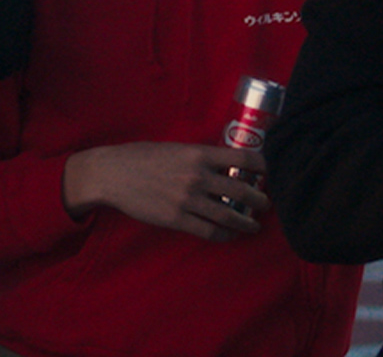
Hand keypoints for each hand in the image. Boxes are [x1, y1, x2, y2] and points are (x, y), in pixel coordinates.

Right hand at [63, 142, 267, 241]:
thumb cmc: (143, 157)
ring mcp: (187, 200)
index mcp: (199, 154)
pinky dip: (224, 236)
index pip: (243, 157)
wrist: (113, 174)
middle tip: (266, 204)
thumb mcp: (176, 148)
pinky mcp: (176, 219)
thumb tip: (225, 165)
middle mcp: (197, 176)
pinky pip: (208, 232)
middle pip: (242, 190)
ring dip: (247, 222)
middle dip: (259, 199)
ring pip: (229, 216)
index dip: (262, 165)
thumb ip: (200, 156)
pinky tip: (230, 235)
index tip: (269, 171)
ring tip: (254, 225)